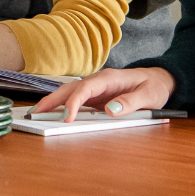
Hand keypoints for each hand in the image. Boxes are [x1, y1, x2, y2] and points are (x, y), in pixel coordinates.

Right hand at [31, 67, 175, 121]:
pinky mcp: (96, 97)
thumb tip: (110, 110)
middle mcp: (98, 81)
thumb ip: (131, 102)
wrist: (158, 79)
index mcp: (109, 78)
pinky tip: (53, 114)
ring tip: (38, 113)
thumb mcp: (149, 96)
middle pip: (70, 89)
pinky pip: (76, 100)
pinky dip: (62, 106)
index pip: (85, 89)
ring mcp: (96, 89)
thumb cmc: (153, 86)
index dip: (74, 103)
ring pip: (69, 93)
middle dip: (52, 100)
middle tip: (36, 113)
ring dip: (53, 102)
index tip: (67, 117)